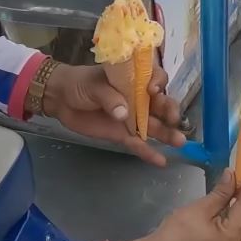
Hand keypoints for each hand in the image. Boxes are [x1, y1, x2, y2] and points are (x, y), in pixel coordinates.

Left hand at [42, 63, 185, 165]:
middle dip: (170, 111)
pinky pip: (139, 144)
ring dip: (168, 134)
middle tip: (173, 119)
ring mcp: (133, 118)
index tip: (152, 90)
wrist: (61, 99)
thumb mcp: (94, 85)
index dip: (159, 84)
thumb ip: (110, 97)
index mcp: (134, 80)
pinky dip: (150, 153)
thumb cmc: (80, 84)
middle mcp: (139, 98)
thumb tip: (123, 114)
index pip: (156, 79)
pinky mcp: (123, 134)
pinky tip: (161, 161)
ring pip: (155, 126)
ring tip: (180, 142)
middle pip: (162, 104)